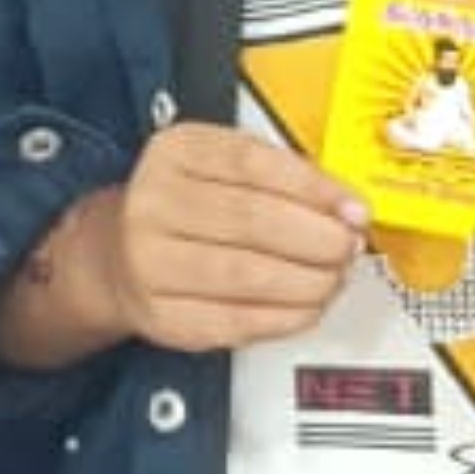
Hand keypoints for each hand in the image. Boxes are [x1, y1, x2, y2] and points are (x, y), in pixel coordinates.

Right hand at [92, 126, 367, 351]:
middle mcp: (153, 202)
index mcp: (174, 153)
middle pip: (252, 220)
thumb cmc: (188, 208)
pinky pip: (240, 320)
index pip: (250, 162)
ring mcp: (152, 262)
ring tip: (333, 277)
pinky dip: (288, 316)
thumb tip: (346, 209)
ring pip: (250, 275)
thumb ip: (282, 178)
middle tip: (347, 247)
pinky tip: (307, 306)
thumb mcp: (222, 169)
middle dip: (318, 238)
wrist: (120, 257)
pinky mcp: (165, 315)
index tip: (354, 208)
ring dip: (310, 281)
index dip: (312, 187)